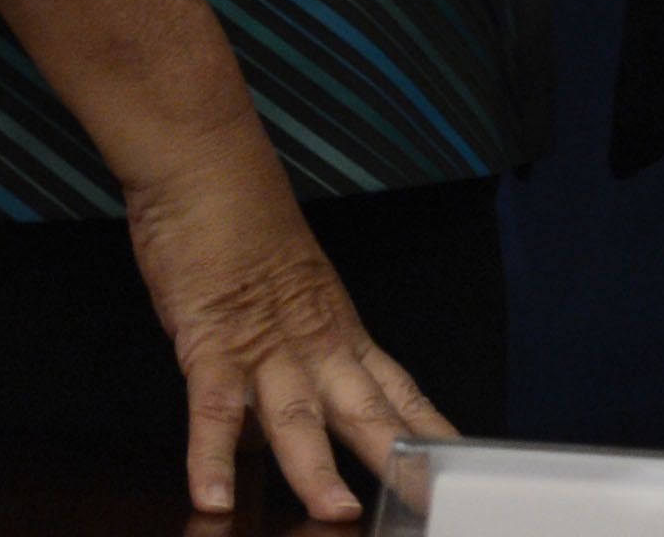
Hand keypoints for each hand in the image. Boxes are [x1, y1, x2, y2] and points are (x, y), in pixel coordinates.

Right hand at [122, 128, 454, 519]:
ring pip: (296, 416)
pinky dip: (210, 455)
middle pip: (364, 409)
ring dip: (316, 469)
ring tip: (337, 513)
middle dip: (397, 460)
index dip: (427, 429)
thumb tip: (262, 427)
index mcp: (335, 327)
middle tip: (427, 501)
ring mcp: (264, 342)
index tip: (456, 465)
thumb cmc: (241, 216)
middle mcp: (312, 340)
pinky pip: (211, 406)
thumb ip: (282, 359)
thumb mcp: (280, 289)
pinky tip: (212, 496)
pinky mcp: (210, 338)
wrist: (207, 161)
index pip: (395, 388)